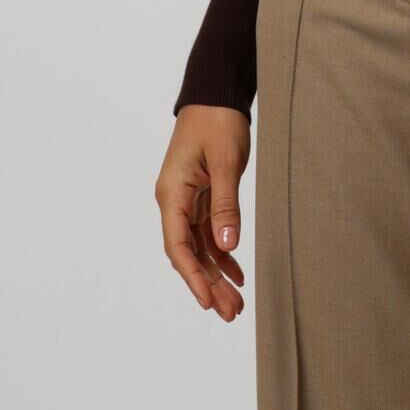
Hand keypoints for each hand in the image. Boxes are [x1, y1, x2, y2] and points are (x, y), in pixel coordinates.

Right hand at [158, 106, 250, 318]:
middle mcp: (174, 202)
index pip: (178, 247)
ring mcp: (186, 202)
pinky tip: (237, 275)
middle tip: (230, 313)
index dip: (193, 278)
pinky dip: (223, 256)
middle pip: (188, 254)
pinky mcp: (201, 199)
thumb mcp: (225, 164)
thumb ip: (226, 206)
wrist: (215, 96)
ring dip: (216, 276)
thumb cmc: (218, 124)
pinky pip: (209, 235)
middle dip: (208, 285)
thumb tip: (226, 246)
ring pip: (199, 249)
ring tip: (236, 304)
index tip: (209, 302)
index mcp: (172, 195)